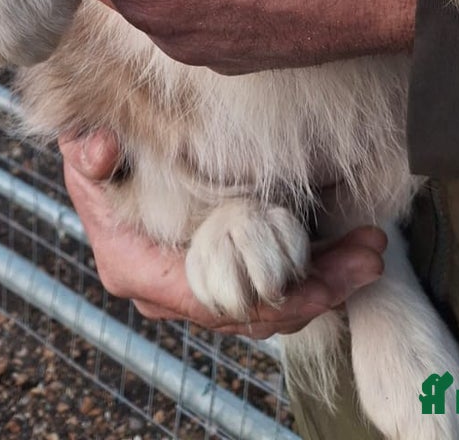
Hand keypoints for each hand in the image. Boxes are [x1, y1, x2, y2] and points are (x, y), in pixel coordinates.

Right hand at [60, 132, 385, 337]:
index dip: (267, 299)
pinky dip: (313, 267)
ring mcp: (197, 285)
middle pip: (251, 311)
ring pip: (269, 302)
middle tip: (368, 260)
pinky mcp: (222, 268)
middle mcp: (170, 291)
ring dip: (325, 280)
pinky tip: (352, 247)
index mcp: (136, 269)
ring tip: (372, 251)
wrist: (100, 154)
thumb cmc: (95, 151)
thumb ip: (91, 153)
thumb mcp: (86, 147)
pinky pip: (271, 281)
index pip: (209, 300)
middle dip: (316, 290)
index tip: (318, 287)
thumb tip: (98, 150)